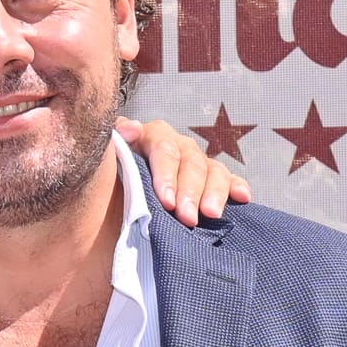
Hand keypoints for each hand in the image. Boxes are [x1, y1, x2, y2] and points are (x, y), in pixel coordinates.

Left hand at [115, 117, 254, 227]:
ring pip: (213, 170)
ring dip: (214, 193)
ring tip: (212, 215)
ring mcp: (196, 164)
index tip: (166, 201)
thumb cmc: (106, 190)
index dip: (166, 174)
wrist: (111, 215)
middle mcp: (176, 147)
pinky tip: (242, 198)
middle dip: (190, 191)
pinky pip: (229, 180)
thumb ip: (114, 145)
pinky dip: (236, 187)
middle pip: (190, 162)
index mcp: (150, 138)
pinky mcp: (212, 182)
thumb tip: (131, 128)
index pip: (163, 148)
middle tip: (187, 218)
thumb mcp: (104, 166)